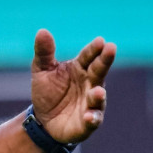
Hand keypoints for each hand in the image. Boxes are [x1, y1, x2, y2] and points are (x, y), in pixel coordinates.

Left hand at [31, 29, 115, 145]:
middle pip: (99, 70)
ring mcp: (91, 102)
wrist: (42, 120)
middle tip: (110, 48)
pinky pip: (93, 120)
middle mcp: (90, 83)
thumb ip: (44, 53)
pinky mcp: (88, 121)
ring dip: (99, 94)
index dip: (94, 49)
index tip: (100, 41)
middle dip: (105, 60)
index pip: (89, 56)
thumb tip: (42, 31)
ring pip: (98, 97)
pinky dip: (93, 118)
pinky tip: (89, 116)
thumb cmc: (48, 92)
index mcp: (80, 68)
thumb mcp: (42, 71)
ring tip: (97, 91)